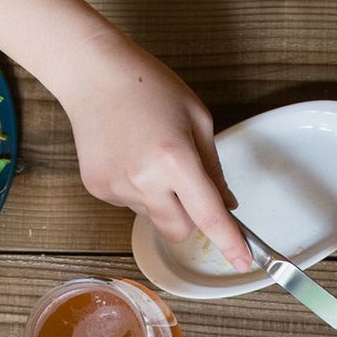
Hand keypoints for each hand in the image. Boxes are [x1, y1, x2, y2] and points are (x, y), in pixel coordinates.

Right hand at [56, 32, 250, 271]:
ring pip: (154, 217)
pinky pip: (129, 204)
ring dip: (161, 200)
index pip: (208, 216)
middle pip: (179, 231)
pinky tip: (128, 156)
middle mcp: (144, 180)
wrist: (93, 74)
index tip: (243, 261)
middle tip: (186, 184)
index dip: (229, 242)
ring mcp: (117, 187)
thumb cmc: (150, 88)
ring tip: (148, 156)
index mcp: (175, 159)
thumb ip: (214, 168)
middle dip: (190, 219)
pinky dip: (137, 190)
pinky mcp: (98, 189)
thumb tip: (226, 206)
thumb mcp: (197, 120)